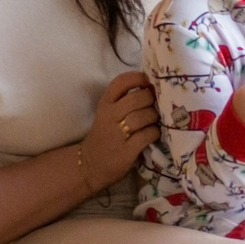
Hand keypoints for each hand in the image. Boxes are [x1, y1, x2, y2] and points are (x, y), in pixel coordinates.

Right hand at [77, 71, 158, 191]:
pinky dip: (154, 133)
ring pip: (144, 116)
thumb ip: (124, 102)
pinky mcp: (126, 150)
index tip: (148, 82)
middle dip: (151, 100)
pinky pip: (147, 135)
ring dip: (155, 117)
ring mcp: (117, 134)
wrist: (89, 165)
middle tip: (155, 106)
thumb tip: (152, 89)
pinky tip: (153, 134)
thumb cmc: (104, 136)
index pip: (121, 82)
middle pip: (138, 98)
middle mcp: (109, 116)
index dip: (138, 78)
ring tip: (154, 121)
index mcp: (105, 104)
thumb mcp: (107, 114)